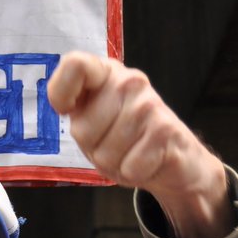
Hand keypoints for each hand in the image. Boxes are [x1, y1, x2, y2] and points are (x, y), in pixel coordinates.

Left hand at [47, 51, 231, 237]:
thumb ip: (75, 108)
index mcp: (106, 73)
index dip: (62, 93)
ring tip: (131, 153)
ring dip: (115, 163)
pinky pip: (129, 167)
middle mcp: (129, 81)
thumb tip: (63, 105)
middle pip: (82, 130)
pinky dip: (133, 173)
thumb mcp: (92, 121)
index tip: (68, 110)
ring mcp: (149, 103)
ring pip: (105, 153)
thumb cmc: (126, 140)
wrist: (176, 160)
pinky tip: (146, 161)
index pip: (75, 64)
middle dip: (93, 149)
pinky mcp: (165, 130)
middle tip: (113, 145)